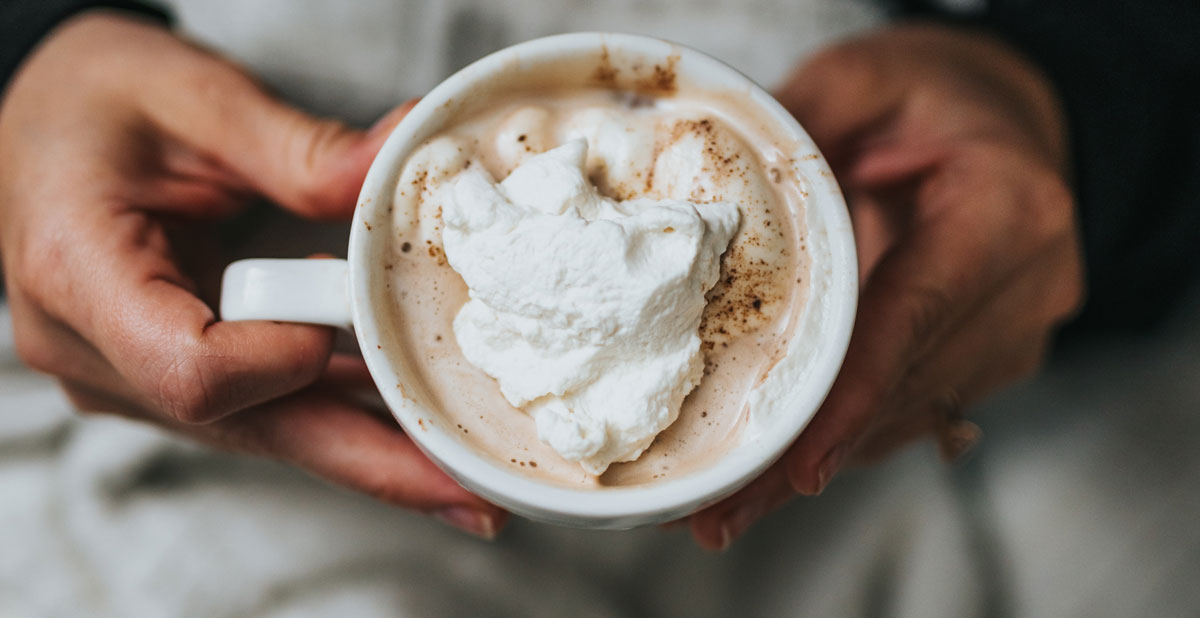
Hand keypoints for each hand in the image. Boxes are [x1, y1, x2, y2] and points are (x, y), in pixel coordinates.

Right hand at [0, 12, 504, 537]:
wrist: (45, 118)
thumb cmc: (97, 99)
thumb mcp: (194, 97)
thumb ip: (297, 147)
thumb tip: (399, 167)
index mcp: (79, 275)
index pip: (192, 370)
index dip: (285, 362)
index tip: (350, 321)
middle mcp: (97, 351)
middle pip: (252, 428)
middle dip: (371, 462)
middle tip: (468, 490)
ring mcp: (132, 375)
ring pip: (270, 430)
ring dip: (369, 446)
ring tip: (465, 463)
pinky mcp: (171, 374)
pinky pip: (268, 406)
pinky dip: (341, 408)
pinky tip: (412, 416)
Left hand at [687, 24, 1083, 549]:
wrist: (1010, 119)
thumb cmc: (941, 94)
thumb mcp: (868, 76)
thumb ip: (805, 123)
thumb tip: (724, 193)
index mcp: (1007, 213)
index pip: (917, 319)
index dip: (854, 396)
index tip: (803, 464)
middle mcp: (1026, 286)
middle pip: (904, 388)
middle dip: (809, 453)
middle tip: (720, 512)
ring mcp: (1014, 331)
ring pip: (905, 415)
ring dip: (819, 462)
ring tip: (730, 510)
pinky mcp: (987, 355)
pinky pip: (910, 408)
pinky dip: (844, 437)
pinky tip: (778, 476)